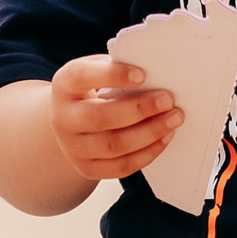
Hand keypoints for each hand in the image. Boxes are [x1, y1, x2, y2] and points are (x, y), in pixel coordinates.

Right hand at [48, 56, 179, 180]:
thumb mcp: (99, 70)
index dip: (112, 75)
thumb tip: (158, 73)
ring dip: (149, 133)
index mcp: (65, 85)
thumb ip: (120, 69)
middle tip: (168, 100)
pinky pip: (120, 166)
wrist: (71, 120)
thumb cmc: (94, 88)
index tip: (142, 74)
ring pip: (113, 146)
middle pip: (100, 117)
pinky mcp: (86, 168)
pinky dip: (147, 154)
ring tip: (174, 119)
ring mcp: (72, 147)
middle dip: (139, 109)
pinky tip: (164, 138)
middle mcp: (62, 118)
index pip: (82, 77)